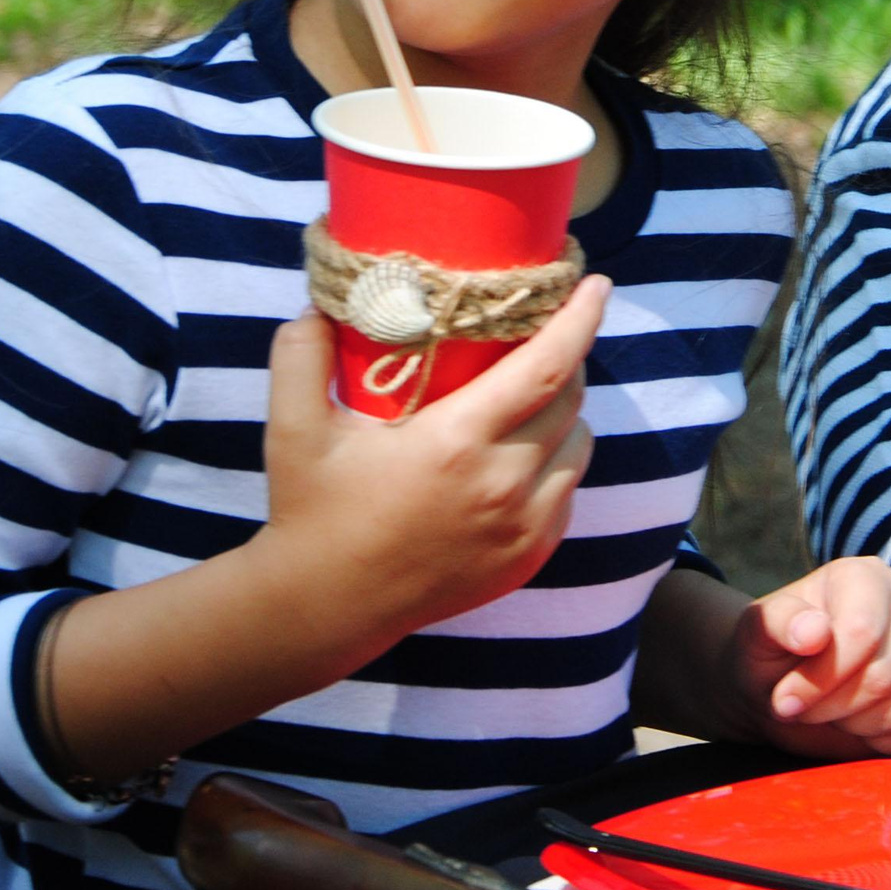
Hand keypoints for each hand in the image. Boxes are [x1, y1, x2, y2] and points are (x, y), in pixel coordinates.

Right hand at [249, 280, 607, 670]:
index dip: (580, 319)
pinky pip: (567, 494)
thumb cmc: (312, 510)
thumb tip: (319, 304)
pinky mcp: (528, 559)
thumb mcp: (294, 428)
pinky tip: (522, 455)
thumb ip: (300, 355)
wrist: (327, 606)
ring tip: (530, 397)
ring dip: (565, 413)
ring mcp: (523, 528)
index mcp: (457, 442)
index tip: (596, 284)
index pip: (546, 366)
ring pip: (578, 448)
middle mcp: (503, 484)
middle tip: (546, 334)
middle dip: (567, 358)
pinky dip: (556, 464)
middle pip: (570, 401)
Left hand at [723, 557, 890, 758]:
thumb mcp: (756, 634)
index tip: (785, 699)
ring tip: (834, 713)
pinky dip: (887, 745)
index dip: (820, 679)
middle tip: (806, 709)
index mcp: (864, 577)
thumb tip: (815, 632)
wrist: (786, 688)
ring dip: (858, 727)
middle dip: (834, 708)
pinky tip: (862, 729)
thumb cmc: (770, 655)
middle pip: (884, 677)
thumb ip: (777, 623)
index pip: (862, 633)